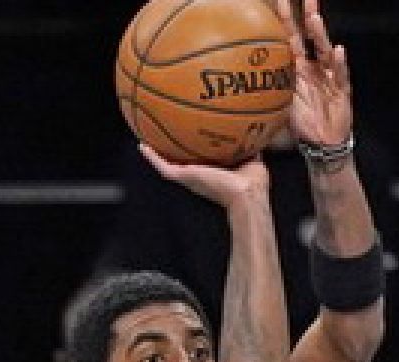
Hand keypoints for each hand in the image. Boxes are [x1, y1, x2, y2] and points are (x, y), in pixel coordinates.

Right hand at [139, 143, 270, 207]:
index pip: (201, 161)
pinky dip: (152, 158)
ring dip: (156, 154)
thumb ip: (250, 146)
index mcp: (212, 173)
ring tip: (145, 140)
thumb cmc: (253, 183)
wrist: (246, 194)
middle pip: (182, 163)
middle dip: (173, 151)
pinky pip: (163, 167)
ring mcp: (189, 178)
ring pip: (168, 165)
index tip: (188, 140)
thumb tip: (256, 130)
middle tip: (162, 137)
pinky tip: (142, 145)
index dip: (194, 151)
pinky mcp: (184, 177)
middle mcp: (198, 176)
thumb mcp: (253, 158)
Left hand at [277, 0, 353, 149]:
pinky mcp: (342, 89)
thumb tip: (237, 87)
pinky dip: (340, 63)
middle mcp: (314, 67)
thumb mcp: (278, 106)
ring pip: (324, 50)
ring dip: (319, 34)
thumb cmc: (301, 124)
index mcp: (298, 68)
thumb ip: (265, 93)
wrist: (322, 144)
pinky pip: (340, 74)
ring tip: (313, 18)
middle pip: (310, 36)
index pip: (290, 37)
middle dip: (307, 14)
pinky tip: (338, 51)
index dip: (285, 18)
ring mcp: (329, 76)